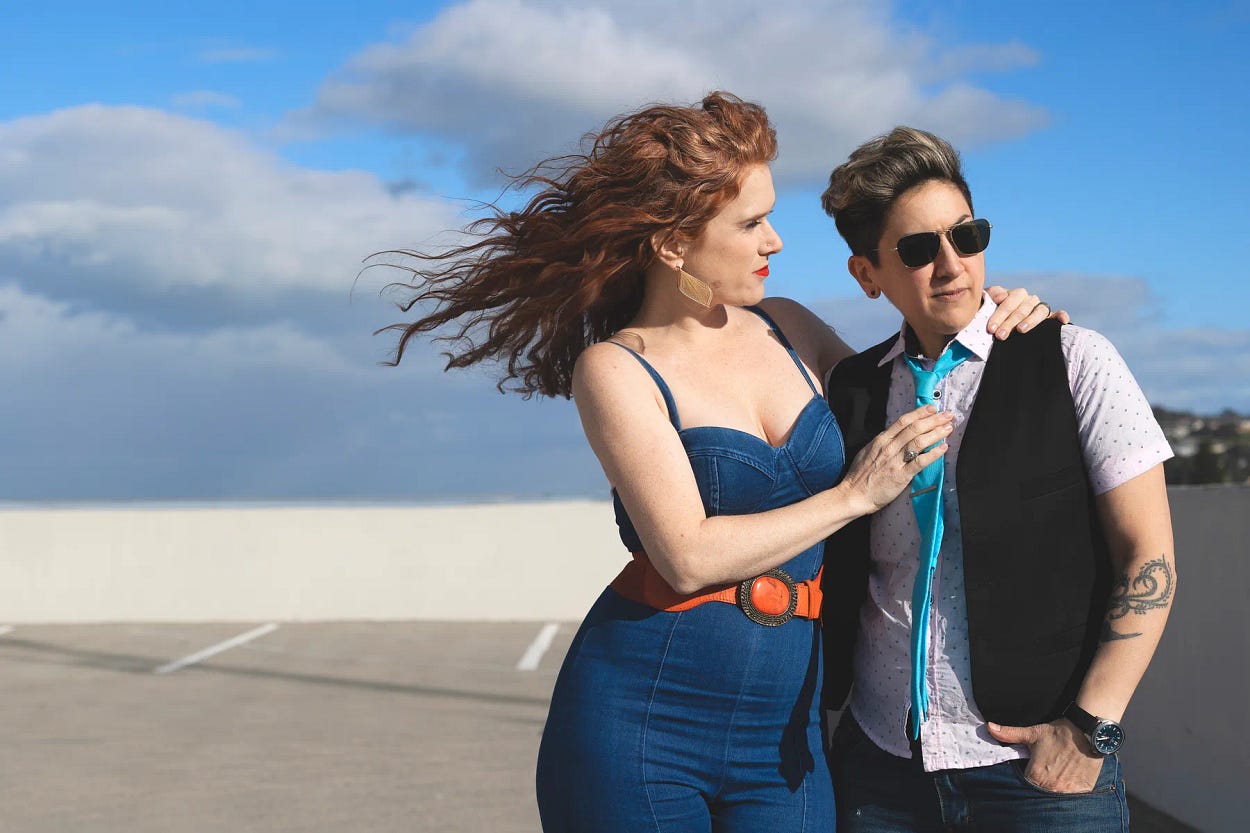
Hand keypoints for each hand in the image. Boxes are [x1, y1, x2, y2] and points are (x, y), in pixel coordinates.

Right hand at [839, 405, 952, 513]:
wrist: (854, 494)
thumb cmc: (860, 475)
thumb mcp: (868, 451)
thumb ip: (882, 442)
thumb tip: (895, 434)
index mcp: (881, 440)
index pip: (903, 421)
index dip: (920, 413)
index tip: (932, 408)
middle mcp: (889, 447)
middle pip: (914, 428)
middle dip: (933, 419)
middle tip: (947, 415)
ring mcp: (895, 461)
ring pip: (919, 441)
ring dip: (936, 433)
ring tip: (948, 428)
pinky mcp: (901, 476)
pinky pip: (920, 462)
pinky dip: (933, 454)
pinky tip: (943, 448)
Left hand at [985, 286, 1070, 339]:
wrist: (996, 324)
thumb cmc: (990, 314)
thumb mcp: (986, 304)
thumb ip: (991, 296)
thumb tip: (1002, 296)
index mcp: (1014, 294)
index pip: (1009, 302)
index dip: (999, 315)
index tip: (991, 328)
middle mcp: (1029, 299)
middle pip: (1022, 309)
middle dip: (1010, 323)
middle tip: (1000, 335)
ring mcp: (1039, 308)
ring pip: (1039, 311)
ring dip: (1031, 320)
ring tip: (1021, 330)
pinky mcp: (1050, 317)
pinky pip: (1057, 314)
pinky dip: (1061, 315)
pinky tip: (1062, 320)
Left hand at [987, 719, 1102, 793]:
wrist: (1088, 732)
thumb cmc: (1059, 733)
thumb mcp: (1033, 733)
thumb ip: (1010, 734)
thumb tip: (989, 727)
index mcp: (1036, 775)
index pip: (1024, 786)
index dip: (1025, 779)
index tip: (1030, 772)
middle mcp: (1052, 787)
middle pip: (1039, 793)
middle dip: (1039, 785)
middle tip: (1046, 772)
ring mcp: (1068, 791)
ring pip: (1056, 796)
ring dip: (1054, 789)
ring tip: (1057, 775)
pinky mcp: (1083, 791)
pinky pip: (1073, 797)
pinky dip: (1069, 790)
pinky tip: (1069, 778)